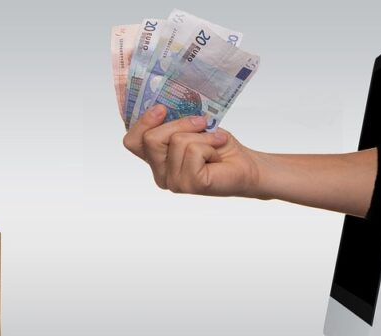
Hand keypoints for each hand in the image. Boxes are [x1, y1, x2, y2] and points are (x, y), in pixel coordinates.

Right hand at [123, 105, 260, 196]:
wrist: (247, 165)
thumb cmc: (220, 147)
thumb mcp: (192, 128)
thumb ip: (173, 122)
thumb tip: (162, 105)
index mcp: (156, 160)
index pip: (132, 142)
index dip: (142, 122)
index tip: (162, 108)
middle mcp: (160, 174)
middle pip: (151, 139)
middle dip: (179, 123)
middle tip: (202, 122)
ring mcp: (173, 182)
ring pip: (176, 142)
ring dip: (202, 136)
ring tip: (215, 142)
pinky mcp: (189, 185)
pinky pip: (192, 150)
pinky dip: (209, 145)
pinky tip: (216, 156)